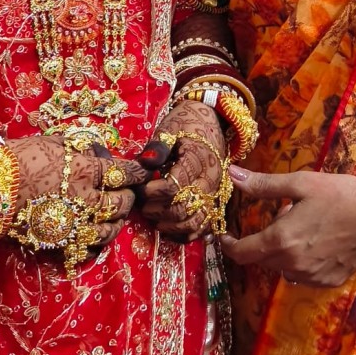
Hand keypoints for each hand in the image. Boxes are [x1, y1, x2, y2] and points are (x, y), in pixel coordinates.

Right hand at [8, 135, 149, 247]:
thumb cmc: (19, 157)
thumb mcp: (55, 143)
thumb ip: (80, 151)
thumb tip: (96, 154)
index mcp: (87, 172)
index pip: (126, 173)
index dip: (138, 172)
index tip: (144, 171)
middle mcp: (85, 202)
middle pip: (122, 205)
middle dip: (128, 198)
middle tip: (125, 194)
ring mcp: (72, 226)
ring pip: (109, 232)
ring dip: (115, 223)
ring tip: (112, 217)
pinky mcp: (56, 245)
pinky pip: (86, 251)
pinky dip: (95, 245)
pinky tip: (93, 237)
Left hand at [139, 100, 227, 241]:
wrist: (213, 121)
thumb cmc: (187, 124)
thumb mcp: (170, 127)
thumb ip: (157, 146)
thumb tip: (144, 162)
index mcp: (198, 161)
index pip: (173, 188)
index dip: (152, 192)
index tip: (140, 188)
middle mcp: (210, 181)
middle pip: (183, 209)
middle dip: (157, 210)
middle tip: (142, 204)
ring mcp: (215, 193)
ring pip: (194, 223)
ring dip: (170, 225)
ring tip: (153, 215)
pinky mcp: (215, 201)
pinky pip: (203, 227)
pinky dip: (185, 233)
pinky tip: (169, 228)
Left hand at [219, 167, 355, 287]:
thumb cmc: (342, 195)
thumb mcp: (301, 184)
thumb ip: (263, 185)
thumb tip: (232, 177)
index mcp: (281, 241)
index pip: (242, 253)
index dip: (228, 245)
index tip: (223, 235)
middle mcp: (292, 266)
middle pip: (261, 259)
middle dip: (261, 241)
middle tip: (278, 217)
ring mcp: (311, 277)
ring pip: (281, 267)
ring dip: (281, 251)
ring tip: (301, 226)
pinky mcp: (327, 282)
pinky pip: (301, 274)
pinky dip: (300, 260)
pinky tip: (317, 241)